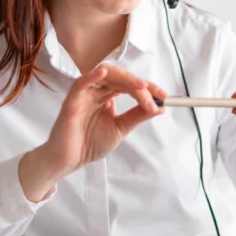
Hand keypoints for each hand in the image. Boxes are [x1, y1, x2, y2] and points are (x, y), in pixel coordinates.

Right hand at [21, 65, 165, 200]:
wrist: (70, 161)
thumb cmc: (89, 144)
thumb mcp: (121, 128)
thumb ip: (137, 116)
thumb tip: (160, 107)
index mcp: (107, 96)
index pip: (130, 84)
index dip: (148, 88)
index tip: (165, 97)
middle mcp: (96, 91)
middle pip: (121, 77)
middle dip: (141, 85)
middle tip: (156, 97)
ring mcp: (84, 94)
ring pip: (106, 75)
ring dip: (126, 79)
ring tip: (141, 88)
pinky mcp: (72, 101)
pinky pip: (81, 83)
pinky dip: (92, 76)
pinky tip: (104, 74)